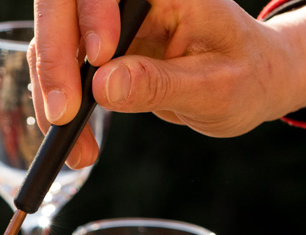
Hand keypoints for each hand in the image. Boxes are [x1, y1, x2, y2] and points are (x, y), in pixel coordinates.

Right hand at [29, 0, 305, 167]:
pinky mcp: (98, 50)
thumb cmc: (247, 76)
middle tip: (63, 115)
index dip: (91, 14)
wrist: (253, 83)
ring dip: (53, 95)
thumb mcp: (214, 86)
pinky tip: (76, 144)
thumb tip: (103, 86)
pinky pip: (62, 70)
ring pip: (53, 42)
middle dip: (55, 59)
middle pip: (64, 8)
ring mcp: (109, 20)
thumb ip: (159, 83)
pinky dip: (60, 108)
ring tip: (77, 149)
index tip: (100, 57)